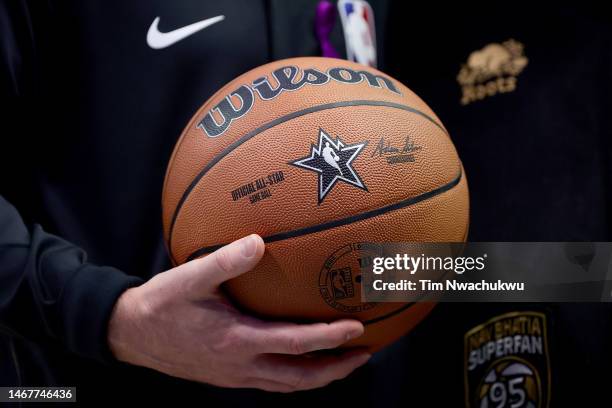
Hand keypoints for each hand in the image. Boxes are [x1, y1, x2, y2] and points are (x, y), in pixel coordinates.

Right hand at [107, 234, 368, 391]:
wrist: (131, 336)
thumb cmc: (161, 305)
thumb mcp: (188, 278)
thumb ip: (224, 260)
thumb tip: (258, 240)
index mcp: (237, 340)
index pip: (295, 344)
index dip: (330, 338)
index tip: (357, 327)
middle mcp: (241, 365)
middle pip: (300, 378)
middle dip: (336, 369)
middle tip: (364, 354)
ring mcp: (235, 376)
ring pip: (288, 385)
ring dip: (319, 376)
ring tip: (342, 361)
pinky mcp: (228, 377)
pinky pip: (272, 383)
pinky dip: (295, 376)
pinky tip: (301, 360)